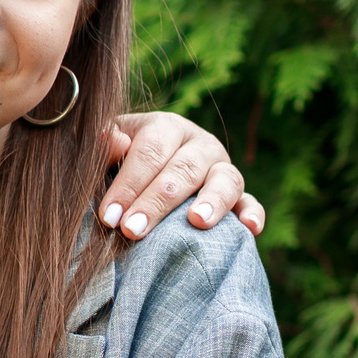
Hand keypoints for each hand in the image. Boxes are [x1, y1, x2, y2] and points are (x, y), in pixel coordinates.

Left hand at [100, 112, 265, 241]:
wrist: (145, 176)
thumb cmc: (118, 166)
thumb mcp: (105, 153)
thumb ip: (104, 148)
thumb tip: (115, 142)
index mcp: (166, 127)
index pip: (150, 150)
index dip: (129, 183)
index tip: (109, 216)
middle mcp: (199, 144)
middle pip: (183, 168)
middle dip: (156, 201)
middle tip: (133, 229)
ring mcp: (222, 168)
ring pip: (225, 179)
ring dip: (213, 200)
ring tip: (197, 221)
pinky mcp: (238, 195)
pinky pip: (250, 202)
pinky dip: (253, 213)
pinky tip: (250, 229)